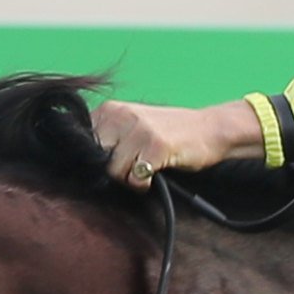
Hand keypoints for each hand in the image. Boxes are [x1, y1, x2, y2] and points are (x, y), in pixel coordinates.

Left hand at [93, 99, 261, 185]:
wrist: (210, 129)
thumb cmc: (170, 132)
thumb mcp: (133, 126)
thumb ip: (108, 137)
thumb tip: (84, 164)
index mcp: (111, 109)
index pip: (83, 143)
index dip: (96, 160)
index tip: (115, 162)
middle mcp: (122, 115)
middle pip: (96, 159)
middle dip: (111, 170)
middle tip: (132, 170)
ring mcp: (139, 129)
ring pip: (114, 171)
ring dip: (129, 179)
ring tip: (146, 171)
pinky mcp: (156, 146)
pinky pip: (135, 178)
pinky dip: (144, 185)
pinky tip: (156, 175)